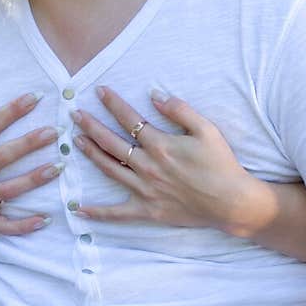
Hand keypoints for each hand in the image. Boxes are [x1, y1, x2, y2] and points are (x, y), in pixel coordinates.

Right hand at [0, 75, 60, 236]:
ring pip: (9, 190)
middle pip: (4, 156)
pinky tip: (45, 219)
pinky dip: (24, 225)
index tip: (35, 97)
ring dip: (34, 179)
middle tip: (55, 132)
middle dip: (30, 144)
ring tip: (58, 167)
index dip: (12, 111)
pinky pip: (4, 225)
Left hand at [72, 85, 270, 236]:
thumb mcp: (206, 129)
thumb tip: (155, 94)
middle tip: (74, 114)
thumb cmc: (221, 164)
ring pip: (109, 170)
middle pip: (111, 143)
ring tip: (76, 142)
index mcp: (160, 145)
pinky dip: (98, 213)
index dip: (113, 103)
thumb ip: (180, 110)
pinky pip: (117, 213)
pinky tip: (78, 209)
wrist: (231, 202)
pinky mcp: (147, 210)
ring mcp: (144, 190)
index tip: (99, 91)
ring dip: (90, 154)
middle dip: (91, 126)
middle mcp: (147, 166)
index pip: (130, 119)